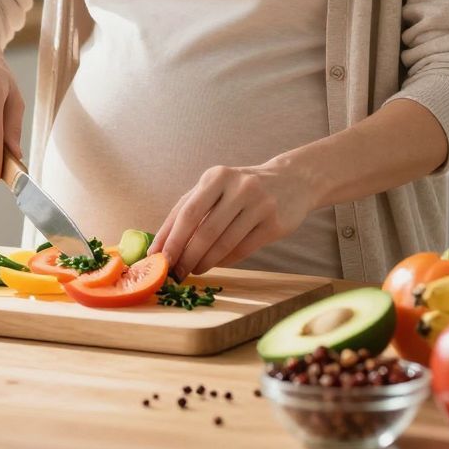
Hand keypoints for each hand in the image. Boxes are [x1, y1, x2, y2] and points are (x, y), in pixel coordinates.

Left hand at [150, 162, 316, 278]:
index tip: (156, 258)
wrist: (293, 180)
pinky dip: (225, 261)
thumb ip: (190, 209)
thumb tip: (161, 244)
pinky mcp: (274, 223)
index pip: (186, 211)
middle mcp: (238, 187)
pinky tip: (216, 264)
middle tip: (174, 272)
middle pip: (204, 230)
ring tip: (193, 270)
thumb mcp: (217, 187)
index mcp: (217, 176)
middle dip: (185, 256)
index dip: (169, 238)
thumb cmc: (242, 188)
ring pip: (223, 243)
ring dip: (204, 262)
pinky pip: (243, 249)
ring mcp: (259, 205)